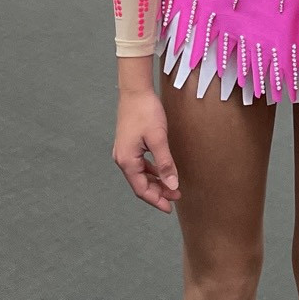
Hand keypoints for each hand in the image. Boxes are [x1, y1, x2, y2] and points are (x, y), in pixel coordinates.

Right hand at [112, 80, 179, 211]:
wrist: (135, 90)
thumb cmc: (146, 112)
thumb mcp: (158, 139)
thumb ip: (165, 163)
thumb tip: (172, 185)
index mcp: (127, 160)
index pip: (141, 189)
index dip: (156, 200)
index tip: (170, 208)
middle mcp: (122, 159)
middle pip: (140, 184)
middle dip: (158, 192)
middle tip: (176, 198)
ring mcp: (124, 152)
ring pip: (140, 175)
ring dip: (156, 182)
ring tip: (172, 187)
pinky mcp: (129, 145)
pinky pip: (140, 165)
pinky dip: (152, 171)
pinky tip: (162, 171)